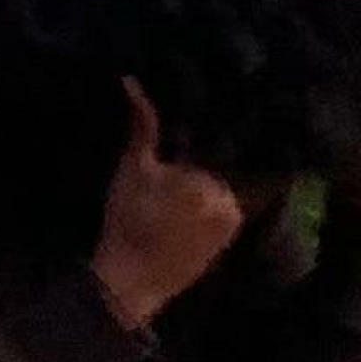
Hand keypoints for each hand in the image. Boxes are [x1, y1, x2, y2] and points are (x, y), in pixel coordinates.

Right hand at [92, 79, 246, 324]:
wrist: (131, 280)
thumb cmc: (129, 220)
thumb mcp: (133, 168)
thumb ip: (142, 125)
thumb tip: (131, 81)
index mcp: (209, 178)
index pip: (214, 143)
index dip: (201, 137)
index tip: (190, 131)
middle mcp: (229, 198)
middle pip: (220, 166)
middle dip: (204, 159)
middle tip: (179, 163)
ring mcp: (231, 222)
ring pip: (223, 187)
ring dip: (209, 183)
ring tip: (182, 186)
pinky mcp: (227, 240)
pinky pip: (225, 211)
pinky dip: (213, 206)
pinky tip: (189, 209)